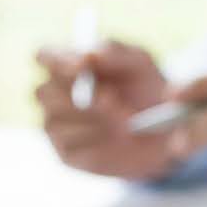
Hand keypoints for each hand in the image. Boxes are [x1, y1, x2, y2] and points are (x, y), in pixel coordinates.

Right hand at [34, 40, 177, 179]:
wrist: (163, 133)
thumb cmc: (146, 90)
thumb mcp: (140, 64)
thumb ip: (116, 53)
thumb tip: (89, 53)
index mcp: (67, 65)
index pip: (45, 56)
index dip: (56, 60)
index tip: (82, 65)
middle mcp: (55, 95)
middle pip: (43, 92)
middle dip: (77, 96)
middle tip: (111, 100)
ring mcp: (56, 126)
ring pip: (55, 122)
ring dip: (94, 121)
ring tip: (127, 122)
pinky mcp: (65, 154)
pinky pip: (69, 147)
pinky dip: (97, 143)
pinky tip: (116, 139)